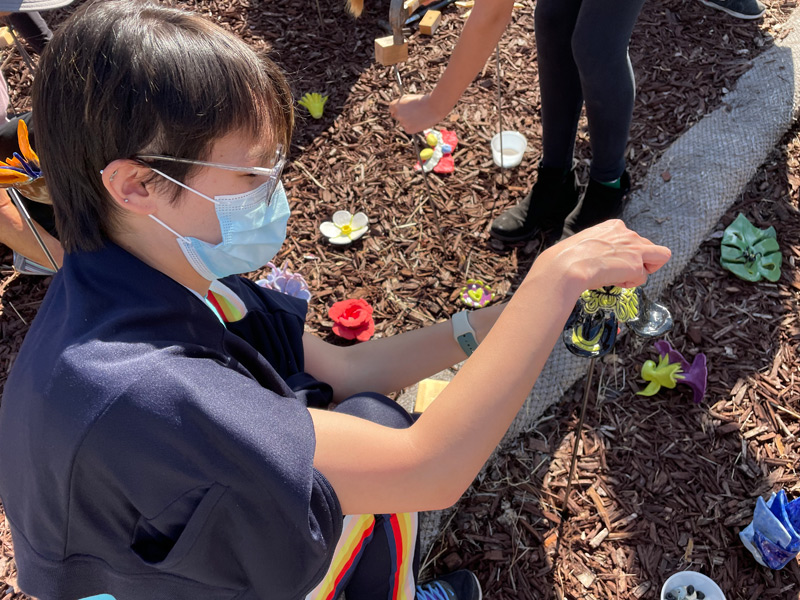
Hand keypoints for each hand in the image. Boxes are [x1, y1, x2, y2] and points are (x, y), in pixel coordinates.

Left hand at [389, 94, 447, 133]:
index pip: (391, 108)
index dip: (397, 108)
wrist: (435, 107)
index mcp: (397, 104)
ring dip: (409, 121)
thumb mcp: (411, 98)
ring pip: (403, 123)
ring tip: (420, 116)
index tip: (401, 110)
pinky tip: (420, 122)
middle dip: (402, 115)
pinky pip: (408, 129)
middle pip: (396, 116)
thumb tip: (399, 108)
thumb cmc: (425, 100)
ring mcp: (403, 122)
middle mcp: (398, 114)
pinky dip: (413, 127)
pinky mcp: (408, 130)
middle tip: (411, 114)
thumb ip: (403, 103)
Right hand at [536, 220, 671, 294]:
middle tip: (621, 273)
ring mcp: (635, 248)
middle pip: (651, 248)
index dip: (626, 254)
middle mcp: (628, 233)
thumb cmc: (570, 258)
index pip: (633, 239)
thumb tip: (606, 261)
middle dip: (640, 262)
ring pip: (659, 258)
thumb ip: (604, 247)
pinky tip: (614, 281)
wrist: (567, 266)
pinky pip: (642, 278)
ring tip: (620, 277)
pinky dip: (630, 283)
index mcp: (614, 226)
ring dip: (641, 271)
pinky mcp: (637, 265)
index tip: (612, 262)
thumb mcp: (588, 244)